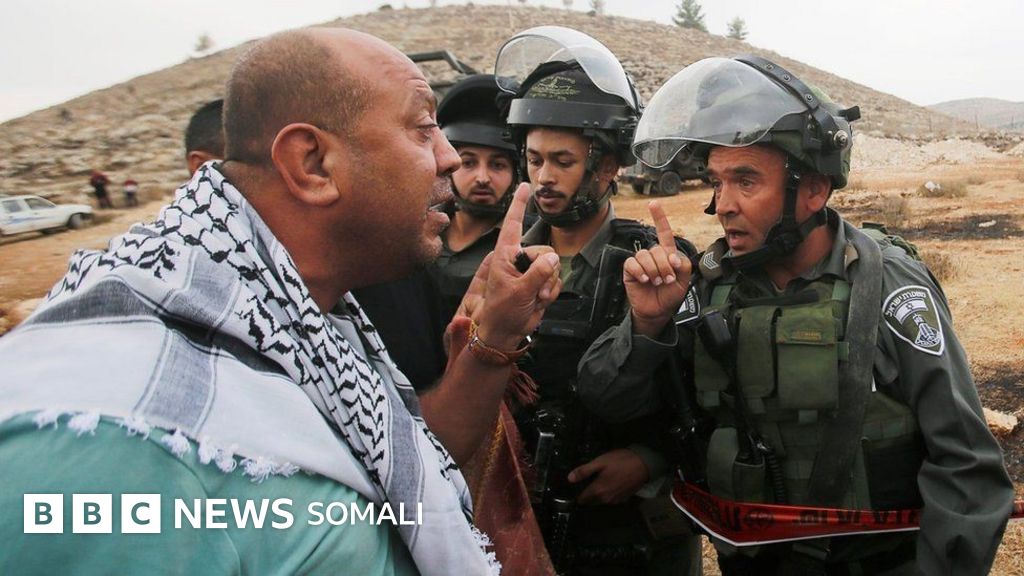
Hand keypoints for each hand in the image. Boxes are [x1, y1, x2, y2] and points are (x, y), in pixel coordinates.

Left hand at [455, 183, 560, 350]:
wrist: (506, 333)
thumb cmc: (502, 312)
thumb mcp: (519, 291)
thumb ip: (537, 273)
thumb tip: (552, 258)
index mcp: (505, 255)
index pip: (513, 224)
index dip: (519, 204)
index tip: (526, 186)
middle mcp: (518, 259)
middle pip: (544, 251)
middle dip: (544, 272)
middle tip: (533, 290)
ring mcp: (530, 271)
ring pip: (553, 266)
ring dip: (548, 285)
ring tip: (534, 298)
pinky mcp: (540, 283)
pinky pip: (556, 280)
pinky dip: (551, 292)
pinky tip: (539, 301)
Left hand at [568, 448, 650, 504]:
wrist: (644, 464)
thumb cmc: (620, 461)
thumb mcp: (600, 462)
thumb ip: (584, 471)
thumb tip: (569, 479)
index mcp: (598, 491)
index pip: (582, 499)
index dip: (577, 495)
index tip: (574, 489)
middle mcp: (606, 499)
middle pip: (591, 502)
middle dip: (586, 496)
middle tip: (585, 484)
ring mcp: (616, 500)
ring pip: (601, 501)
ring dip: (597, 496)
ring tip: (597, 483)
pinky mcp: (624, 499)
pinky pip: (611, 499)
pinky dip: (608, 495)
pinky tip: (609, 485)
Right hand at [624, 201, 691, 337]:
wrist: (658, 311)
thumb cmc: (671, 294)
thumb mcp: (684, 279)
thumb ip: (683, 264)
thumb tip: (671, 257)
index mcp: (666, 254)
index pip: (663, 232)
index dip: (659, 217)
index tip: (654, 204)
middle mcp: (652, 255)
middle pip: (657, 249)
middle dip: (664, 266)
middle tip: (667, 279)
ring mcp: (640, 262)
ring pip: (644, 255)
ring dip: (653, 271)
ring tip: (656, 282)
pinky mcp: (630, 270)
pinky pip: (632, 263)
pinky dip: (640, 271)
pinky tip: (645, 280)